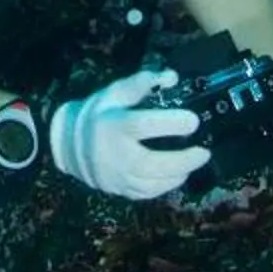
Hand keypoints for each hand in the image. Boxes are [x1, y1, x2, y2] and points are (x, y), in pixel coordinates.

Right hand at [47, 70, 208, 200]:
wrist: (68, 144)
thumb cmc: (96, 114)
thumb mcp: (114, 92)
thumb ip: (142, 84)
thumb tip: (171, 78)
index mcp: (113, 125)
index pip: (142, 125)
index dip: (170, 123)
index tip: (193, 120)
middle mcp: (114, 154)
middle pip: (150, 163)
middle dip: (182, 159)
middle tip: (203, 151)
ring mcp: (116, 176)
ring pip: (151, 184)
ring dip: (178, 173)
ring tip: (195, 161)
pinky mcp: (120, 190)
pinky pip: (147, 193)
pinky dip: (167, 185)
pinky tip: (179, 173)